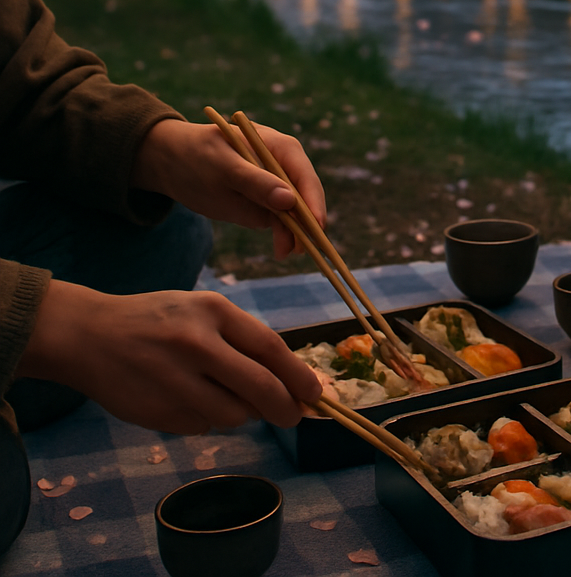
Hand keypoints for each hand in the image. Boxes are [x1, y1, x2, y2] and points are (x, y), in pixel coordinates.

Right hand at [16, 281, 321, 433]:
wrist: (89, 336)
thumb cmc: (158, 320)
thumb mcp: (202, 311)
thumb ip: (242, 341)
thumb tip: (288, 384)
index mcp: (213, 311)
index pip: (271, 348)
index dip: (299, 376)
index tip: (316, 394)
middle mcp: (196, 344)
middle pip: (260, 388)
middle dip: (285, 408)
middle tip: (294, 417)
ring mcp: (175, 381)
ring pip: (234, 414)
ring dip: (242, 413)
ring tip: (223, 393)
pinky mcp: (157, 412)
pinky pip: (202, 426)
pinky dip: (207, 419)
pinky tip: (189, 398)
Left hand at [131, 119, 325, 257]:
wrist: (171, 161)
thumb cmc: (196, 156)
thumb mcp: (223, 168)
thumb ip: (256, 183)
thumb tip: (290, 201)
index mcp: (280, 148)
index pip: (304, 176)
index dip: (313, 202)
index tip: (317, 227)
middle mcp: (284, 166)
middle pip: (305, 196)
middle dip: (306, 222)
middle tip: (300, 249)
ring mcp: (275, 184)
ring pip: (295, 212)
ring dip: (294, 232)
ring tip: (285, 253)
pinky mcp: (264, 201)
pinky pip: (280, 219)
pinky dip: (282, 234)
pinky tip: (280, 249)